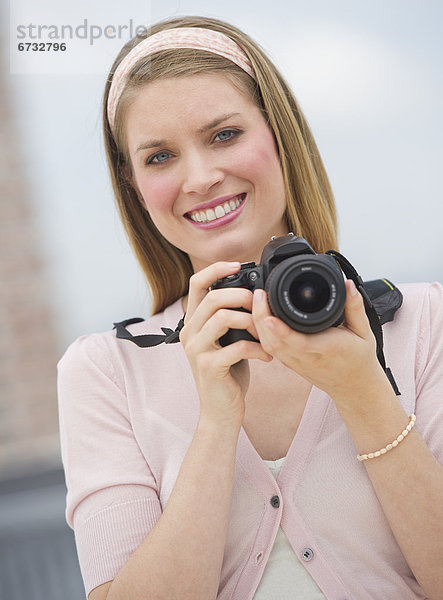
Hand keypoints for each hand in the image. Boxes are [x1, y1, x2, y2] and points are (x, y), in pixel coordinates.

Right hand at [180, 262, 272, 427]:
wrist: (221, 412)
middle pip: (213, 297)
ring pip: (223, 317)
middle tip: (261, 308)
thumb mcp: (225, 340)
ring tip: (265, 335)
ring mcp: (196, 350)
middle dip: (243, 297)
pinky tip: (267, 356)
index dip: (216, 269)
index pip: (196, 283)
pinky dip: (258, 349)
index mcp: (192, 322)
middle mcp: (188, 333)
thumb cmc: (228, 373)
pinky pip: (237, 346)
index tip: (238, 265)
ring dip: (252, 322)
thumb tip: (253, 293)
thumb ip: (229, 318)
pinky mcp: (209, 367)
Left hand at [252, 279, 389, 406]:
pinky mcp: (289, 363)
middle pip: (277, 342)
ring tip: (257, 300)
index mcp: (328, 349)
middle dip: (262, 318)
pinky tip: (258, 315)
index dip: (282, 331)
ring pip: (269, 346)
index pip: (300, 342)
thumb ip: (355, 307)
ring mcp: (296, 362)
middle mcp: (308, 358)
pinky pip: (270, 349)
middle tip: (259, 294)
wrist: (353, 386)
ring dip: (258, 325)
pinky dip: (261, 333)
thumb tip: (348, 284)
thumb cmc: (359, 358)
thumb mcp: (364, 332)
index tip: (270, 317)